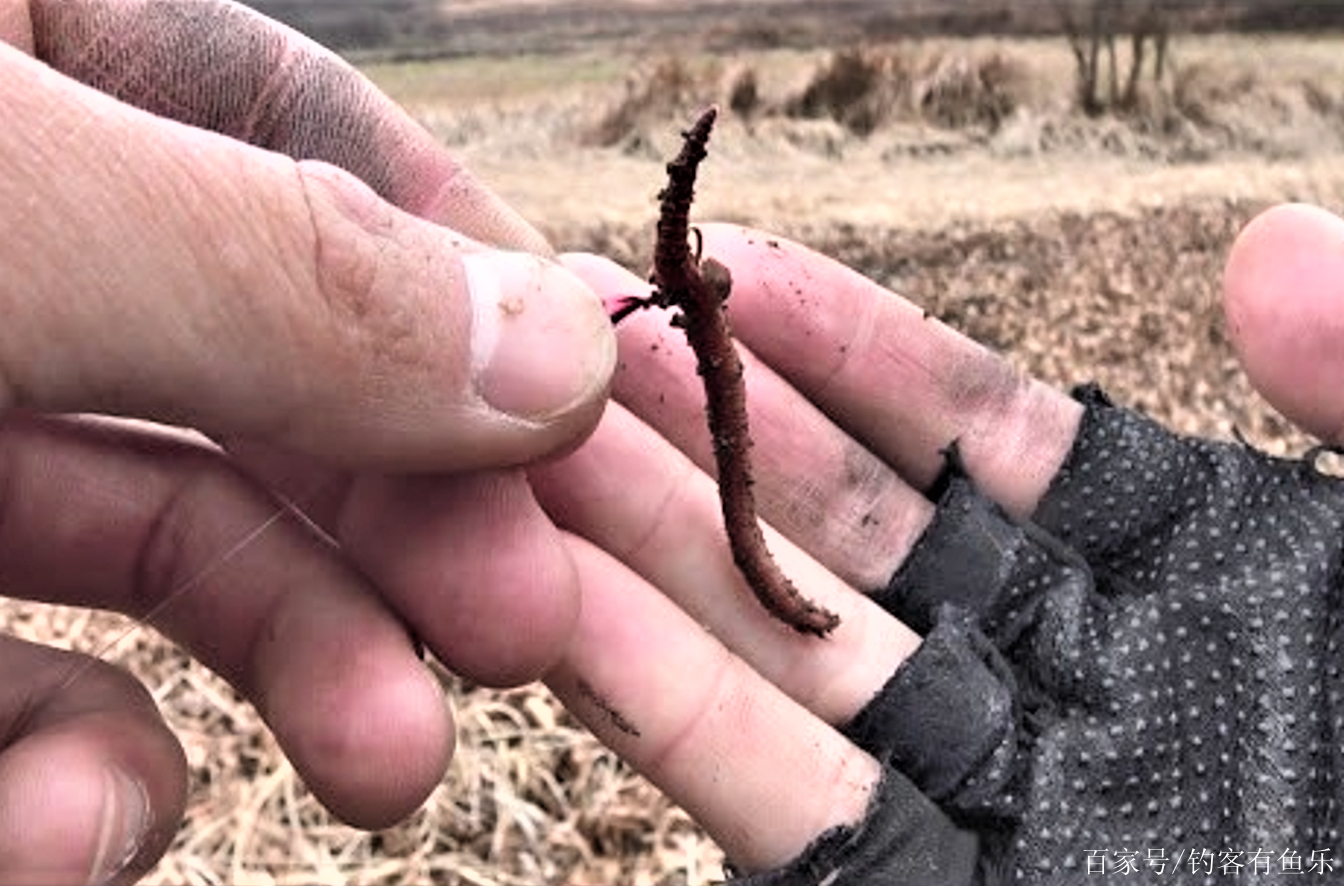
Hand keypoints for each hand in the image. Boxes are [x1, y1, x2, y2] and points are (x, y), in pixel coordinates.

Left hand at [0, 1, 614, 882]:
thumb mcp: (5, 216)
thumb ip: (270, 271)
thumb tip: (548, 348)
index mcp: (9, 45)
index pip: (288, 126)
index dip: (457, 265)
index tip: (580, 398)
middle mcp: (3, 233)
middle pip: (264, 362)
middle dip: (407, 508)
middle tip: (521, 623)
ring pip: (160, 530)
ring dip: (298, 657)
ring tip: (386, 762)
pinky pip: (7, 678)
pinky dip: (64, 775)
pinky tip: (71, 825)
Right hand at [530, 203, 1343, 880]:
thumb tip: (1269, 247)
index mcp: (1176, 581)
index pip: (986, 435)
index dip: (855, 347)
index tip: (736, 270)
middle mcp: (1049, 673)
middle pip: (845, 530)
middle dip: (710, 431)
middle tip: (581, 346)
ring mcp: (974, 791)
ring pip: (776, 648)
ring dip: (648, 548)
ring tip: (527, 455)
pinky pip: (771, 793)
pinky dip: (658, 701)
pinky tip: (560, 610)